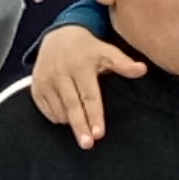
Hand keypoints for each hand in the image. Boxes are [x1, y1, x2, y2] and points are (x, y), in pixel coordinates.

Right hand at [30, 28, 143, 145]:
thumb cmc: (86, 48)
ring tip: (81, 129)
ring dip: (70, 122)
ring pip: (58, 109)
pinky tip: (67, 118)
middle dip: (80, 126)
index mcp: (80, 65)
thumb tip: (142, 69)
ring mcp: (45, 79)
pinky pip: (46, 109)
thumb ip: (124, 63)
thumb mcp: (106, 52)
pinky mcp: (36, 86)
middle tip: (87, 144)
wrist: (58, 35)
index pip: (89, 95)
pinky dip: (57, 117)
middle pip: (72, 105)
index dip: (94, 115)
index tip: (99, 133)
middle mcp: (60, 72)